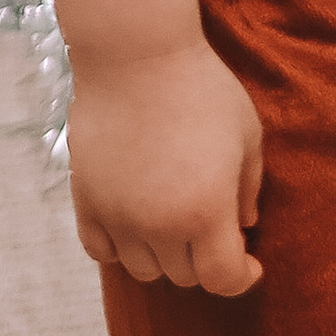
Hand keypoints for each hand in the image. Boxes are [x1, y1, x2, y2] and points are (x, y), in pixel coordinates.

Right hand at [66, 39, 263, 294]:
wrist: (136, 55)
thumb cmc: (202, 88)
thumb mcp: (247, 134)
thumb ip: (249, 187)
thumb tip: (244, 224)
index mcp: (206, 212)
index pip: (223, 279)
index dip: (242, 277)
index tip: (250, 262)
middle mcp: (158, 226)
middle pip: (184, 275)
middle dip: (204, 258)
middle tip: (213, 228)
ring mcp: (117, 217)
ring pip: (142, 269)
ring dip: (163, 255)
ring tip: (174, 222)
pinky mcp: (85, 202)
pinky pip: (101, 251)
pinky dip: (120, 247)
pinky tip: (136, 222)